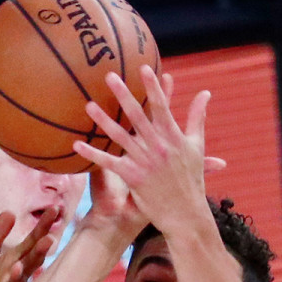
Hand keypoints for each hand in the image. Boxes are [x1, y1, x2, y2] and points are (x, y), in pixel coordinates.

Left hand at [0, 208, 58, 281]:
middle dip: (39, 253)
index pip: (32, 242)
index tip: (54, 209)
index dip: (43, 227)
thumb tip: (9, 212)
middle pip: (30, 263)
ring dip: (17, 277)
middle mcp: (17, 277)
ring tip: (17, 267)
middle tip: (48, 241)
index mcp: (16, 260)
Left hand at [72, 66, 212, 234]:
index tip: (143, 68)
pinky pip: (108, 162)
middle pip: (137, 116)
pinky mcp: (132, 176)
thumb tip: (205, 93)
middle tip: (109, 76)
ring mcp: (144, 161)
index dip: (153, 87)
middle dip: (123, 95)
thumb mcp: (197, 147)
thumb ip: (197, 118)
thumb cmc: (191, 180)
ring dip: (103, 120)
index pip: (162, 106)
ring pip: (120, 136)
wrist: (185, 213)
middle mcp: (158, 146)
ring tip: (88, 105)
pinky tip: (76, 144)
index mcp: (173, 137)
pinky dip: (92, 154)